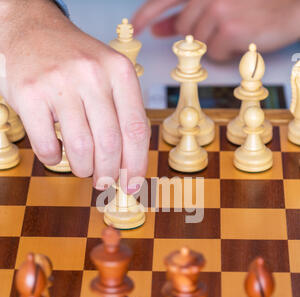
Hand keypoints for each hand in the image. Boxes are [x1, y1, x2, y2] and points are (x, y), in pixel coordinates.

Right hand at [0, 0, 149, 189]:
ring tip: (82, 168)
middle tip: (103, 181)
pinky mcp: (30, 93)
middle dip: (108, 173)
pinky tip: (56, 153)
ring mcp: (59, 82)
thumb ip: (122, 113)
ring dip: (83, 169)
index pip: (136, 130)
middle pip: (110, 144)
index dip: (136, 164)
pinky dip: (53, 159)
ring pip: (80, 148)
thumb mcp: (109, 76)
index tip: (132, 183)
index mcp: (120, 71)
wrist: (32, 29)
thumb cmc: (75, 62)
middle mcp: (92, 74)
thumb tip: (129, 165)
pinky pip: (47, 145)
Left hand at [132, 0, 299, 60]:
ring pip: (199, 44)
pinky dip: (225, 54)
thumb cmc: (256, 5)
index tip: (134, 27)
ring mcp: (218, 9)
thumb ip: (186, 12)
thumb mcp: (218, 2)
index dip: (146, 14)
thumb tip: (161, 28)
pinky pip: (214, 54)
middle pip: (184, 28)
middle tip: (222, 27)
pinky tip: (240, 40)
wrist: (290, 9)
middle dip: (197, 35)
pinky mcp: (228, 29)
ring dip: (214, 44)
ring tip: (236, 30)